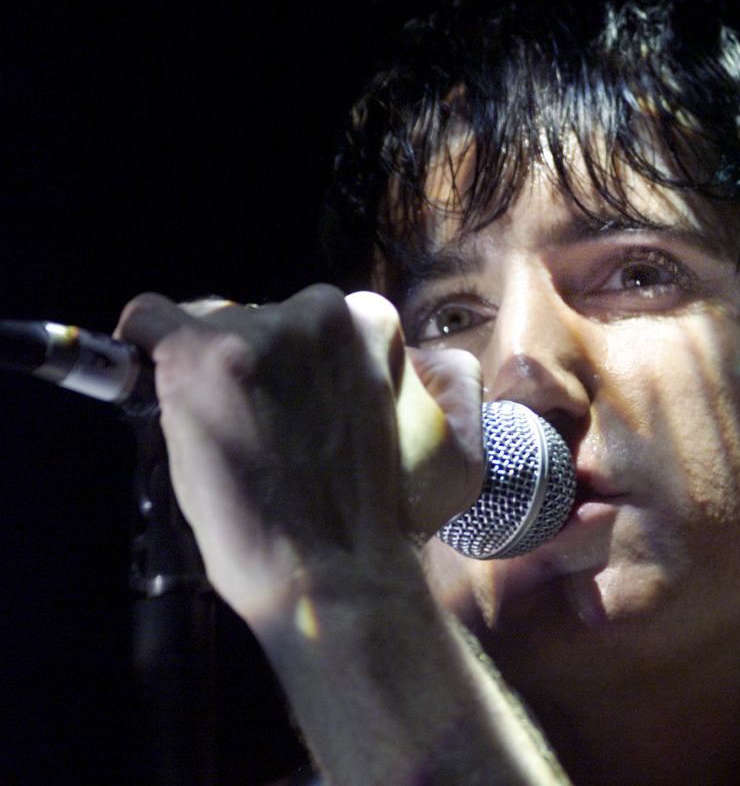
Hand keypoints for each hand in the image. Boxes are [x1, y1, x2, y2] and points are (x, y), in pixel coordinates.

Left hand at [114, 284, 483, 624]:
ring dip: (210, 370)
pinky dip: (145, 345)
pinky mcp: (200, 355)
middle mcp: (318, 313)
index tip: (293, 406)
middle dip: (256, 363)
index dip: (299, 365)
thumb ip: (423, 382)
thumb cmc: (384, 521)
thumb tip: (409, 362)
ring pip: (210, 325)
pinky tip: (160, 387)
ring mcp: (257, 331)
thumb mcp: (445, 437)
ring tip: (223, 432)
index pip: (318, 315)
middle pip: (261, 316)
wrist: (335, 575)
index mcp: (372, 324)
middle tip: (260, 428)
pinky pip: (150, 320)